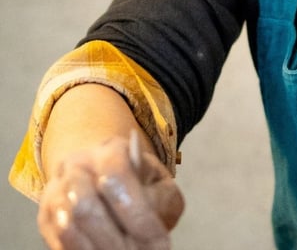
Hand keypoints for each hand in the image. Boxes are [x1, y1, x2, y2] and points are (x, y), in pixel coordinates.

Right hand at [37, 132, 183, 249]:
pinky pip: (60, 243)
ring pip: (67, 228)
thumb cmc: (141, 183)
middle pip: (85, 207)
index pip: (116, 177)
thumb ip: (158, 196)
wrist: (107, 179)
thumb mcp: (159, 184)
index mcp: (111, 150)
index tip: (158, 242)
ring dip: (100, 249)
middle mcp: (76, 165)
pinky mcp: (45, 218)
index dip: (137, 215)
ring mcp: (56, 190)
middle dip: (117, 241)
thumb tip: (148, 217)